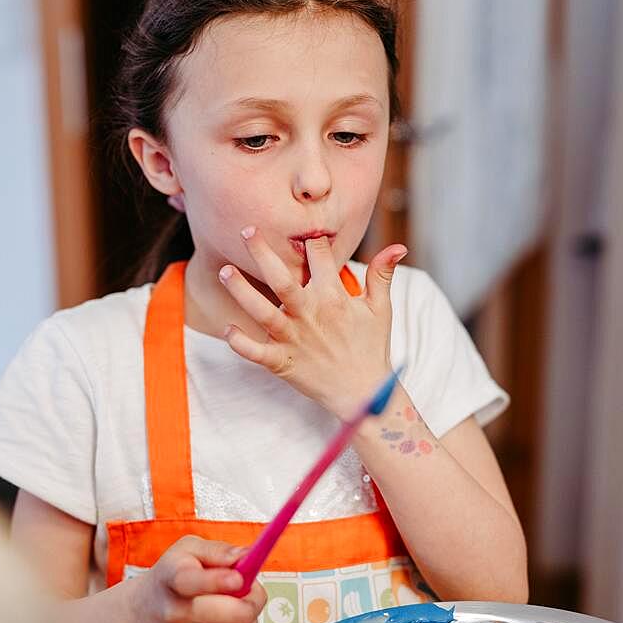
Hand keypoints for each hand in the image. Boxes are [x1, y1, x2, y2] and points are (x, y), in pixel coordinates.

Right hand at [127, 536, 265, 622]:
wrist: (141, 613)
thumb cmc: (170, 575)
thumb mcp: (188, 549)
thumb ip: (218, 550)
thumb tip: (246, 556)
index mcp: (173, 577)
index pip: (194, 582)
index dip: (221, 581)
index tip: (238, 577)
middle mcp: (174, 611)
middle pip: (234, 613)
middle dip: (254, 598)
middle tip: (248, 588)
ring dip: (249, 615)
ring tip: (233, 603)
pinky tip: (226, 621)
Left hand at [219, 227, 407, 419]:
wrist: (364, 392)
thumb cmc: (370, 347)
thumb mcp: (380, 309)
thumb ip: (382, 275)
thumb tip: (398, 247)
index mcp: (334, 297)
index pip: (319, 257)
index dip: (311, 241)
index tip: (301, 232)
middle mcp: (310, 314)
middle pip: (282, 279)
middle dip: (262, 253)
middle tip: (246, 230)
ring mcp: (294, 339)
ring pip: (262, 311)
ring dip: (241, 291)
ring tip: (224, 270)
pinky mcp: (283, 363)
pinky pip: (257, 353)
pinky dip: (241, 343)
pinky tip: (227, 329)